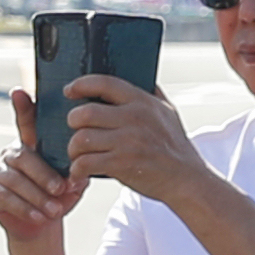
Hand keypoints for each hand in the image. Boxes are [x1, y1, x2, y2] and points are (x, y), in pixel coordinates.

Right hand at [0, 139, 82, 249]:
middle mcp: (12, 154)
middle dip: (43, 175)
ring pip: (14, 179)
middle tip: (59, 191)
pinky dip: (23, 208)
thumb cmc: (57, 199)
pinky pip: (5, 197)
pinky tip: (38, 217)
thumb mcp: (72, 188)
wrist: (41, 223)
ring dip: (36, 196)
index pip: (40, 142)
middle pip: (23, 157)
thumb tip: (77, 175)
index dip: (53, 159)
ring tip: (53, 211)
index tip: (66, 181)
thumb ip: (77, 178)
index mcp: (33, 145)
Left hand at [53, 72, 203, 205]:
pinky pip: (86, 163)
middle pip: (85, 113)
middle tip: (76, 130)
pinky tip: (80, 172)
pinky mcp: (121, 164)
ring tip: (77, 154)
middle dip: (73, 122)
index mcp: (142, 102)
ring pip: (81, 139)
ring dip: (73, 149)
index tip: (69, 90)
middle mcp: (134, 118)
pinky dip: (77, 169)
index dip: (81, 84)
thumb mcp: (167, 112)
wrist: (186, 179)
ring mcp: (127, 142)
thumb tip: (140, 75)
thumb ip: (152, 94)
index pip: (104, 83)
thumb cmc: (174, 146)